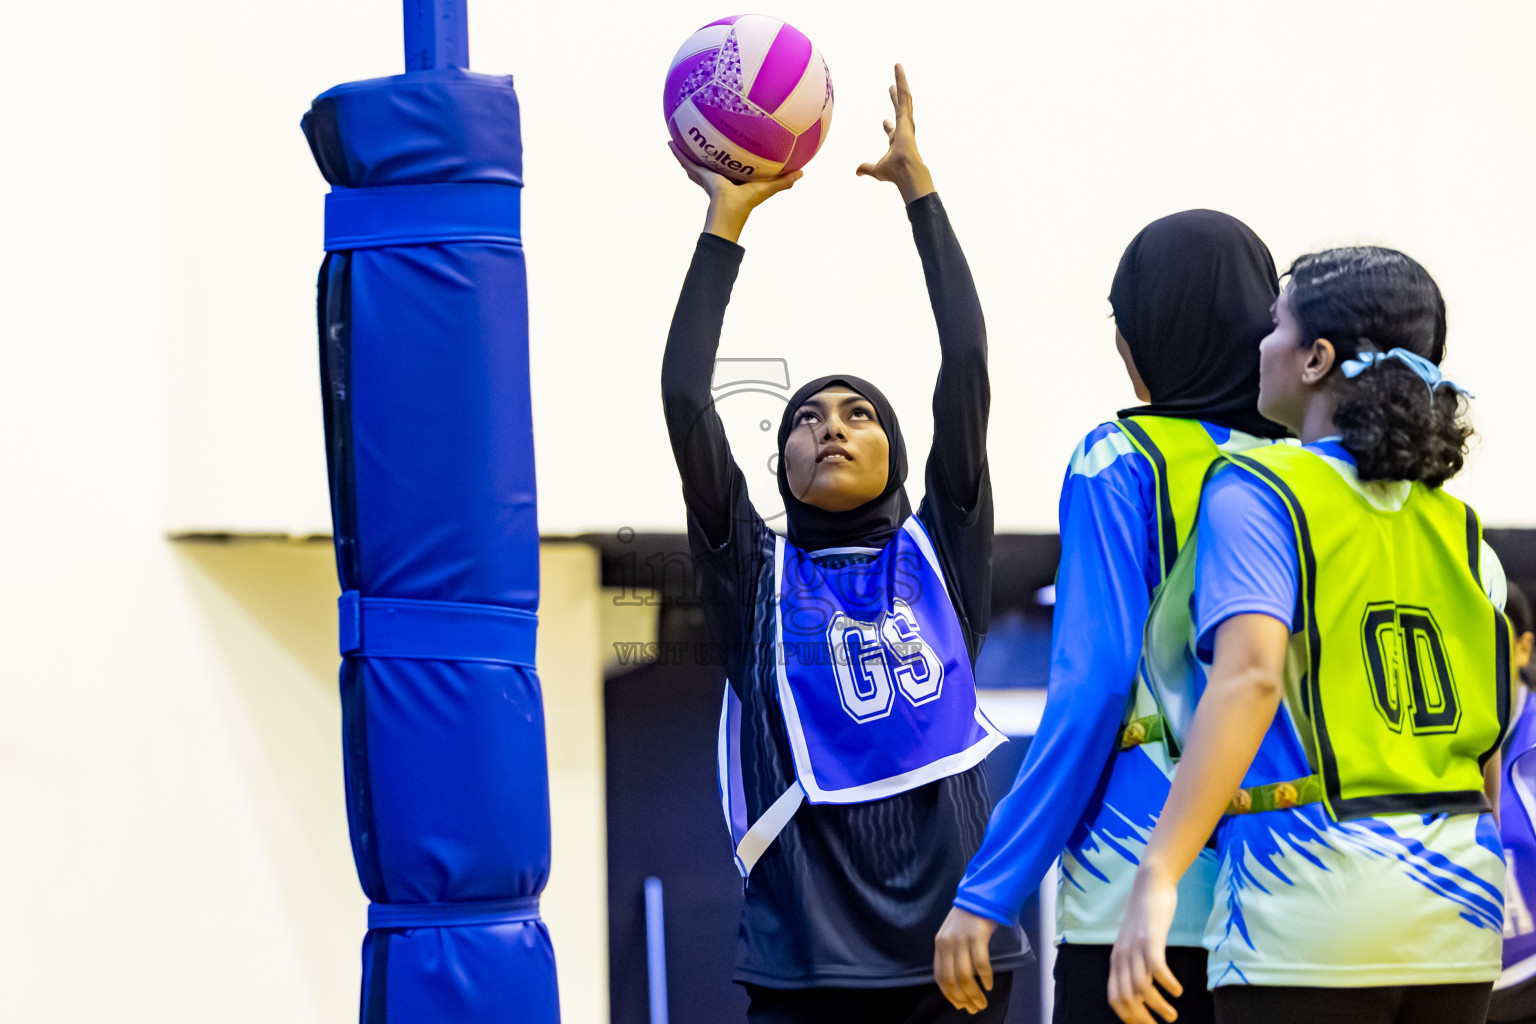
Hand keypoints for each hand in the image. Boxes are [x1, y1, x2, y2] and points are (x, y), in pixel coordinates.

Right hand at [669, 142, 800, 243]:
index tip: (727, 144)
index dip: (728, 155)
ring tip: (680, 133)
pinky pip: (687, 161)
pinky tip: (670, 142)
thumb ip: (783, 181)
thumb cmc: (746, 204)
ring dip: (687, 149)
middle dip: (705, 150)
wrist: (728, 213)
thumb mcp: (766, 187)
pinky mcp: (699, 174)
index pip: (729, 163)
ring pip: (694, 159)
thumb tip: (802, 173)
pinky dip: (678, 153)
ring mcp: (705, 175)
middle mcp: (717, 175)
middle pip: (709, 159)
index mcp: (732, 177)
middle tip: (700, 135)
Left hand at [856, 63, 934, 203]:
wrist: (905, 171)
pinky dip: (901, 81)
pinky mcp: (906, 115)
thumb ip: (867, 168)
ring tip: (898, 68)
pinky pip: (904, 94)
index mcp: (897, 141)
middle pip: (900, 109)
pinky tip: (898, 69)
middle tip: (893, 88)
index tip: (884, 121)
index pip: (892, 131)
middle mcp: (904, 129)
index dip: (888, 126)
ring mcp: (907, 121)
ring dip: (901, 82)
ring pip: (904, 97)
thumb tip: (857, 171)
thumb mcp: (877, 170)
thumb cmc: (895, 173)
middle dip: (896, 98)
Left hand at [934, 906, 997, 1013]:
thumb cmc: (969, 918)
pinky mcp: (977, 936)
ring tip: (983, 1002)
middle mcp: (947, 943)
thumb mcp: (953, 935)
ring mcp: (962, 939)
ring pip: (965, 976)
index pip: (940, 977)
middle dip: (963, 999)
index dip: (950, 995)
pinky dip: (985, 978)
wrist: (980, 895)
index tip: (960, 1006)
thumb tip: (959, 982)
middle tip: (974, 1009)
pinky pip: (980, 963)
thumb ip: (953, 954)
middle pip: (952, 980)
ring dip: (974, 994)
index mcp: (940, 944)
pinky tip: (989, 985)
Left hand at [1108, 865, 1182, 1023]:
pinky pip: (1156, 969)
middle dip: (1143, 1019)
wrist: (1149, 884)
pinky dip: (1167, 984)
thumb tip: (1141, 990)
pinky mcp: (1150, 938)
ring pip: (1142, 988)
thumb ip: (1134, 963)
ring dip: (1158, 1007)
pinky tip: (1177, 990)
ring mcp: (1135, 947)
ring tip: (1172, 1015)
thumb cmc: (1145, 916)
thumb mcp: (1134, 942)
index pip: (1114, 997)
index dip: (1127, 1017)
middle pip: (1127, 998)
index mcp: (1117, 960)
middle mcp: (1122, 956)